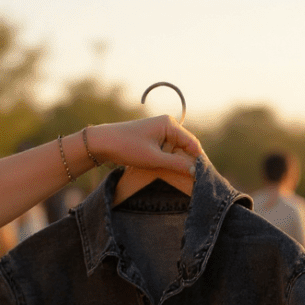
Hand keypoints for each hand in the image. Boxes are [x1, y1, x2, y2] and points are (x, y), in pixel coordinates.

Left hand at [86, 116, 201, 174]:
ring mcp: (159, 131)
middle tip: (191, 179)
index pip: (192, 143)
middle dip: (187, 161)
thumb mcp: (154, 159)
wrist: (103, 142)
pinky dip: (167, 160)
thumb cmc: (128, 147)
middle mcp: (167, 124)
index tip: (202, 175)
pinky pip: (166, 150)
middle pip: (185, 146)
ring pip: (176, 149)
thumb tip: (195, 170)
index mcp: (170, 124)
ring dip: (176, 162)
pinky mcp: (152, 138)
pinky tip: (165, 169)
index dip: (198, 159)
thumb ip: (176, 164)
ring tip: (178, 176)